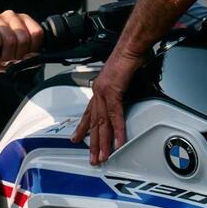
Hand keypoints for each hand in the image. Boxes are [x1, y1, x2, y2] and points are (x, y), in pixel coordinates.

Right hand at [0, 10, 43, 71]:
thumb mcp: (18, 57)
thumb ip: (28, 57)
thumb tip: (32, 57)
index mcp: (24, 20)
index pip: (37, 33)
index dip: (32, 49)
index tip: (24, 57)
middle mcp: (11, 15)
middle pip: (24, 39)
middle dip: (17, 55)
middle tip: (10, 60)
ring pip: (10, 39)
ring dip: (6, 55)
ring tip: (1, 59)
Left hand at [71, 50, 144, 164]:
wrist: (130, 48)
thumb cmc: (126, 59)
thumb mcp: (119, 78)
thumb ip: (116, 90)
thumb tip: (120, 98)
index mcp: (98, 90)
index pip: (88, 114)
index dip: (82, 128)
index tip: (76, 140)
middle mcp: (98, 93)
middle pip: (95, 124)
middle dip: (94, 144)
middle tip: (93, 159)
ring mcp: (104, 93)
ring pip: (103, 123)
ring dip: (104, 142)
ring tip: (104, 156)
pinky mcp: (114, 92)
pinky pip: (116, 116)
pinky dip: (118, 131)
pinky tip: (118, 142)